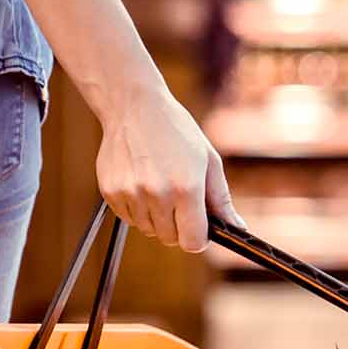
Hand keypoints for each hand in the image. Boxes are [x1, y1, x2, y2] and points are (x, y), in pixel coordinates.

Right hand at [95, 86, 241, 251]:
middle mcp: (157, 194)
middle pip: (170, 239)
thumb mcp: (208, 160)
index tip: (199, 229)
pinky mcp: (111, 192)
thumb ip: (221, 199)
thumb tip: (236, 229)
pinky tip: (141, 181)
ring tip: (158, 185)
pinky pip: (128, 218)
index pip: (193, 242)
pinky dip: (137, 208)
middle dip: (177, 227)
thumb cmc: (176, 131)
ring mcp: (131, 194)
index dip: (198, 238)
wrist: (134, 106)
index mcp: (186, 188)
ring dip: (156, 217)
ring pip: (148, 230)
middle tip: (178, 201)